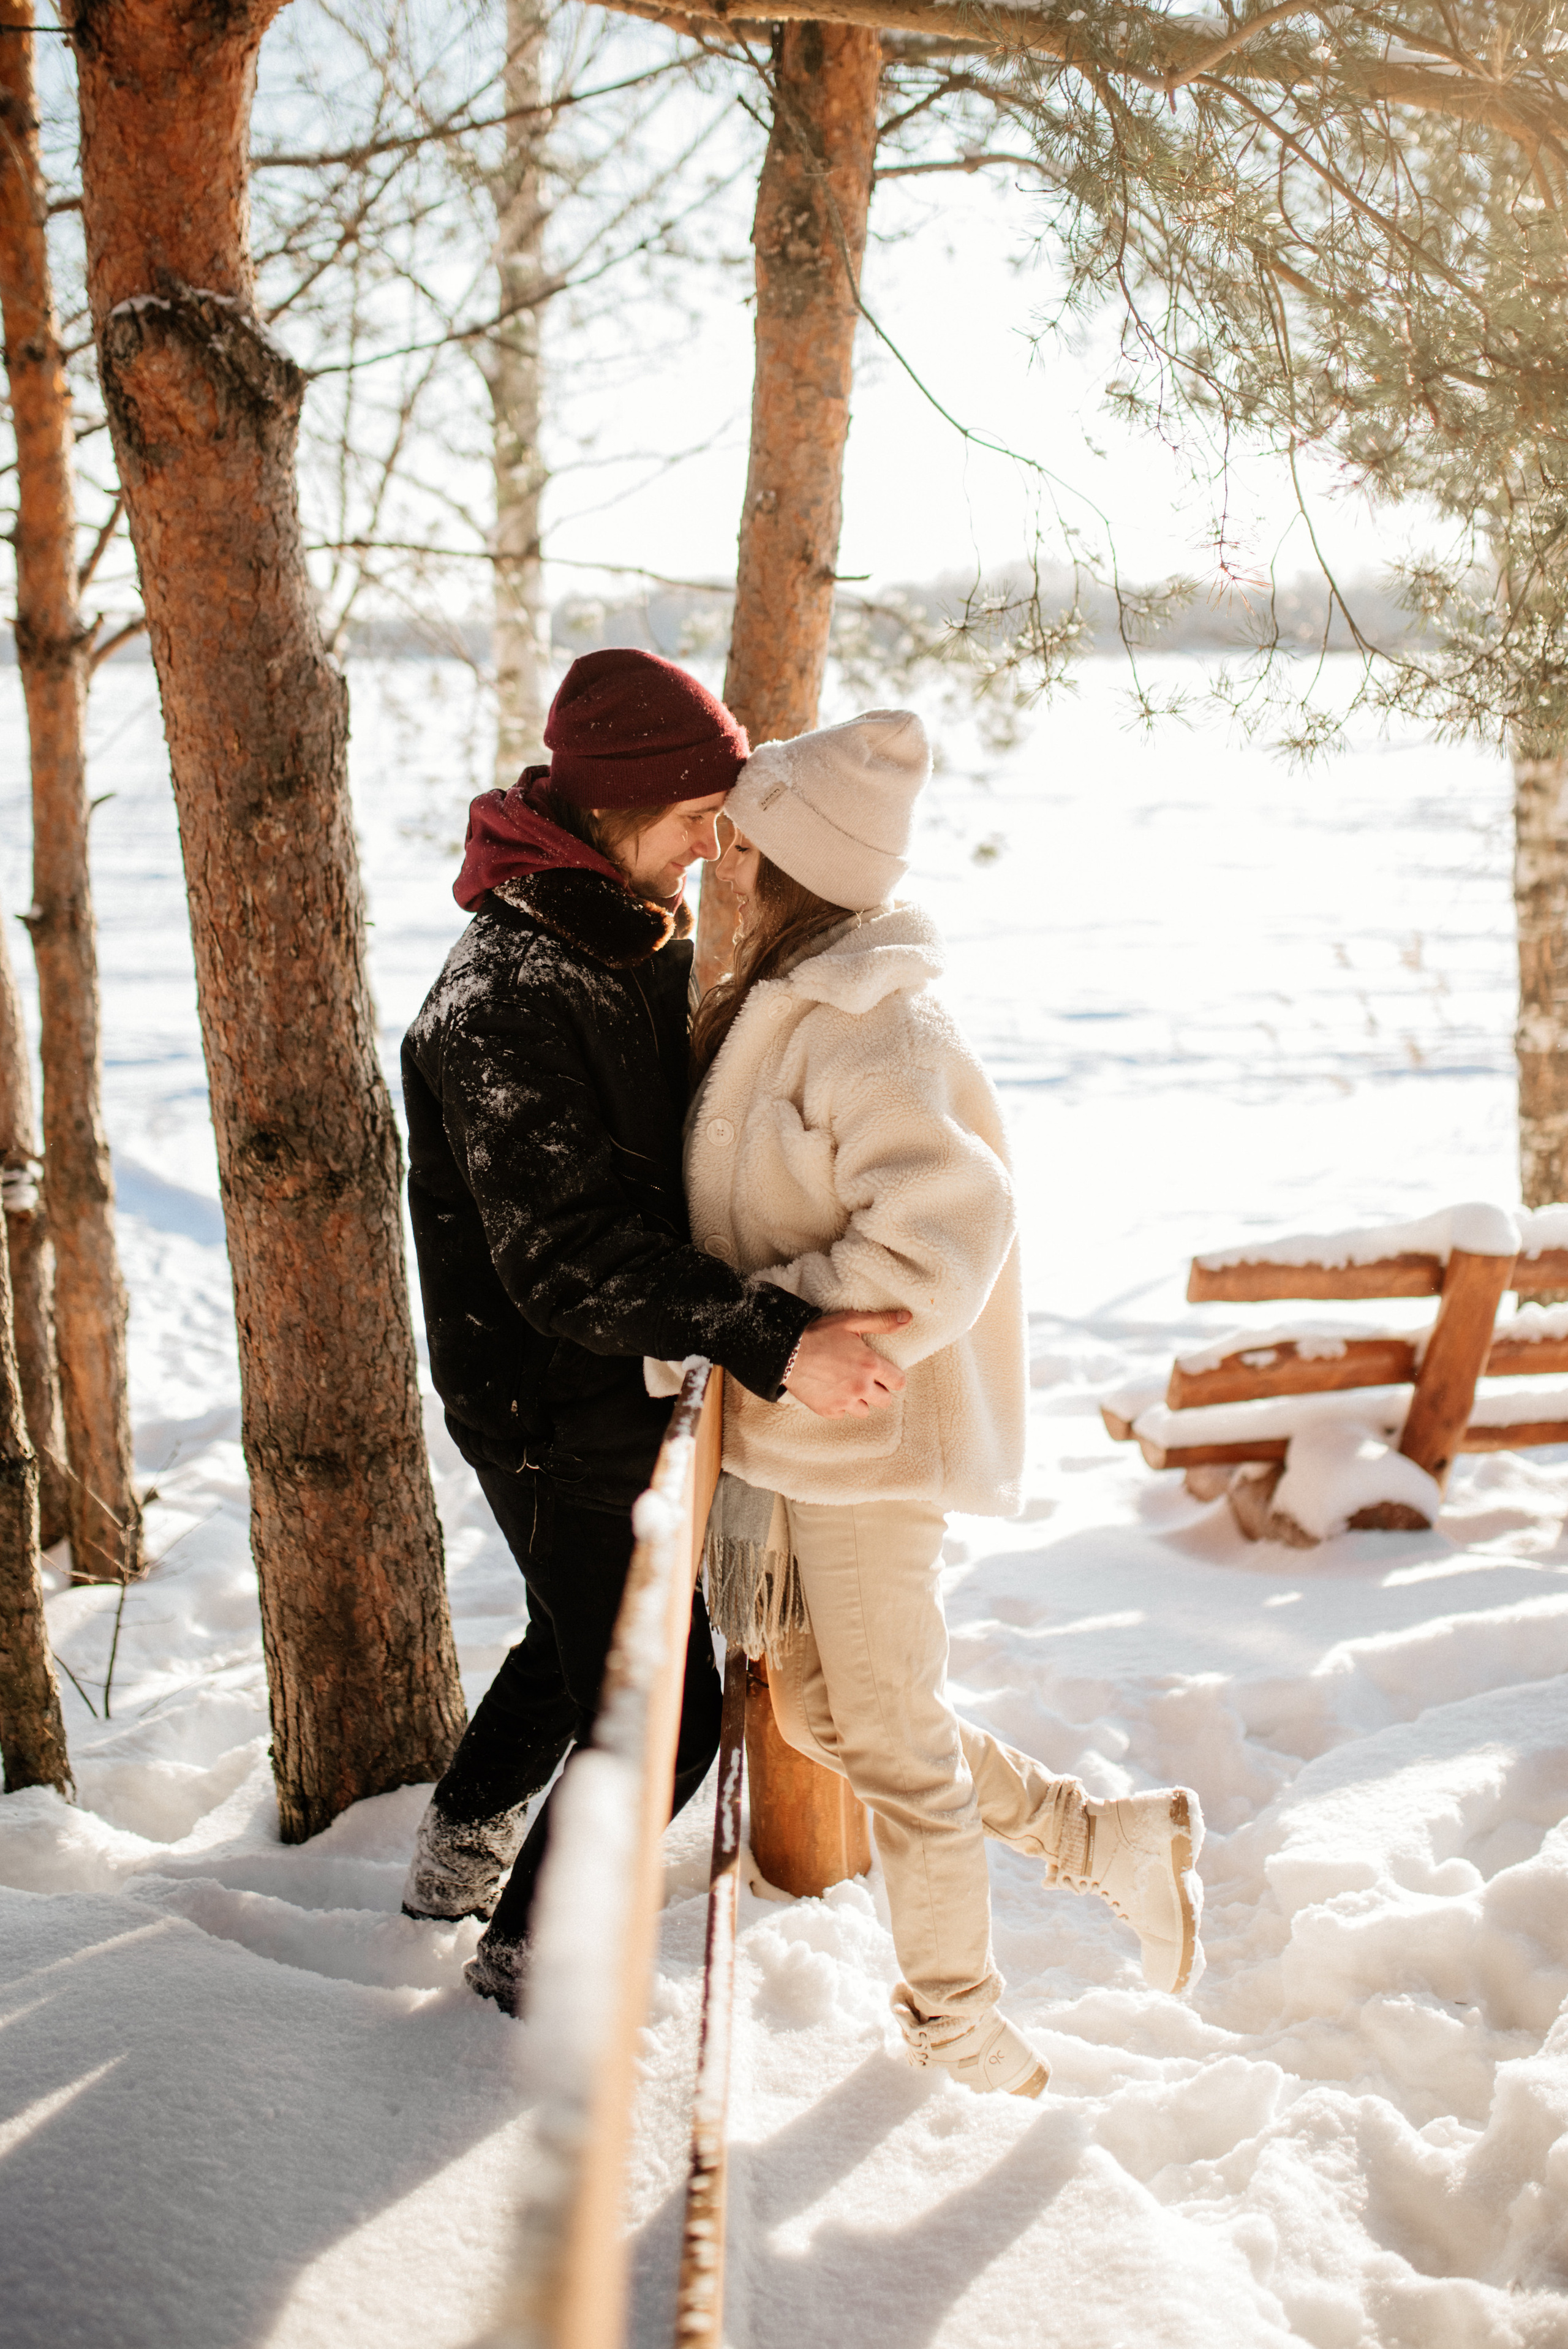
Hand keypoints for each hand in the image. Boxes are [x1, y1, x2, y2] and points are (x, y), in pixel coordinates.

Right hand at [784, 1309, 910, 1417]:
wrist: (786, 1351)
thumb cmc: (819, 1333)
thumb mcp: (851, 1321)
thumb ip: (881, 1322)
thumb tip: (907, 1318)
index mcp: (870, 1365)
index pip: (899, 1382)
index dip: (894, 1377)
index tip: (885, 1373)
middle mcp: (860, 1386)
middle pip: (885, 1401)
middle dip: (879, 1391)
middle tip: (866, 1379)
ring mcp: (844, 1401)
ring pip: (864, 1411)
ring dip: (860, 1400)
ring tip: (848, 1387)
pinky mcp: (827, 1410)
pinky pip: (842, 1414)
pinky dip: (839, 1406)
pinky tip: (831, 1391)